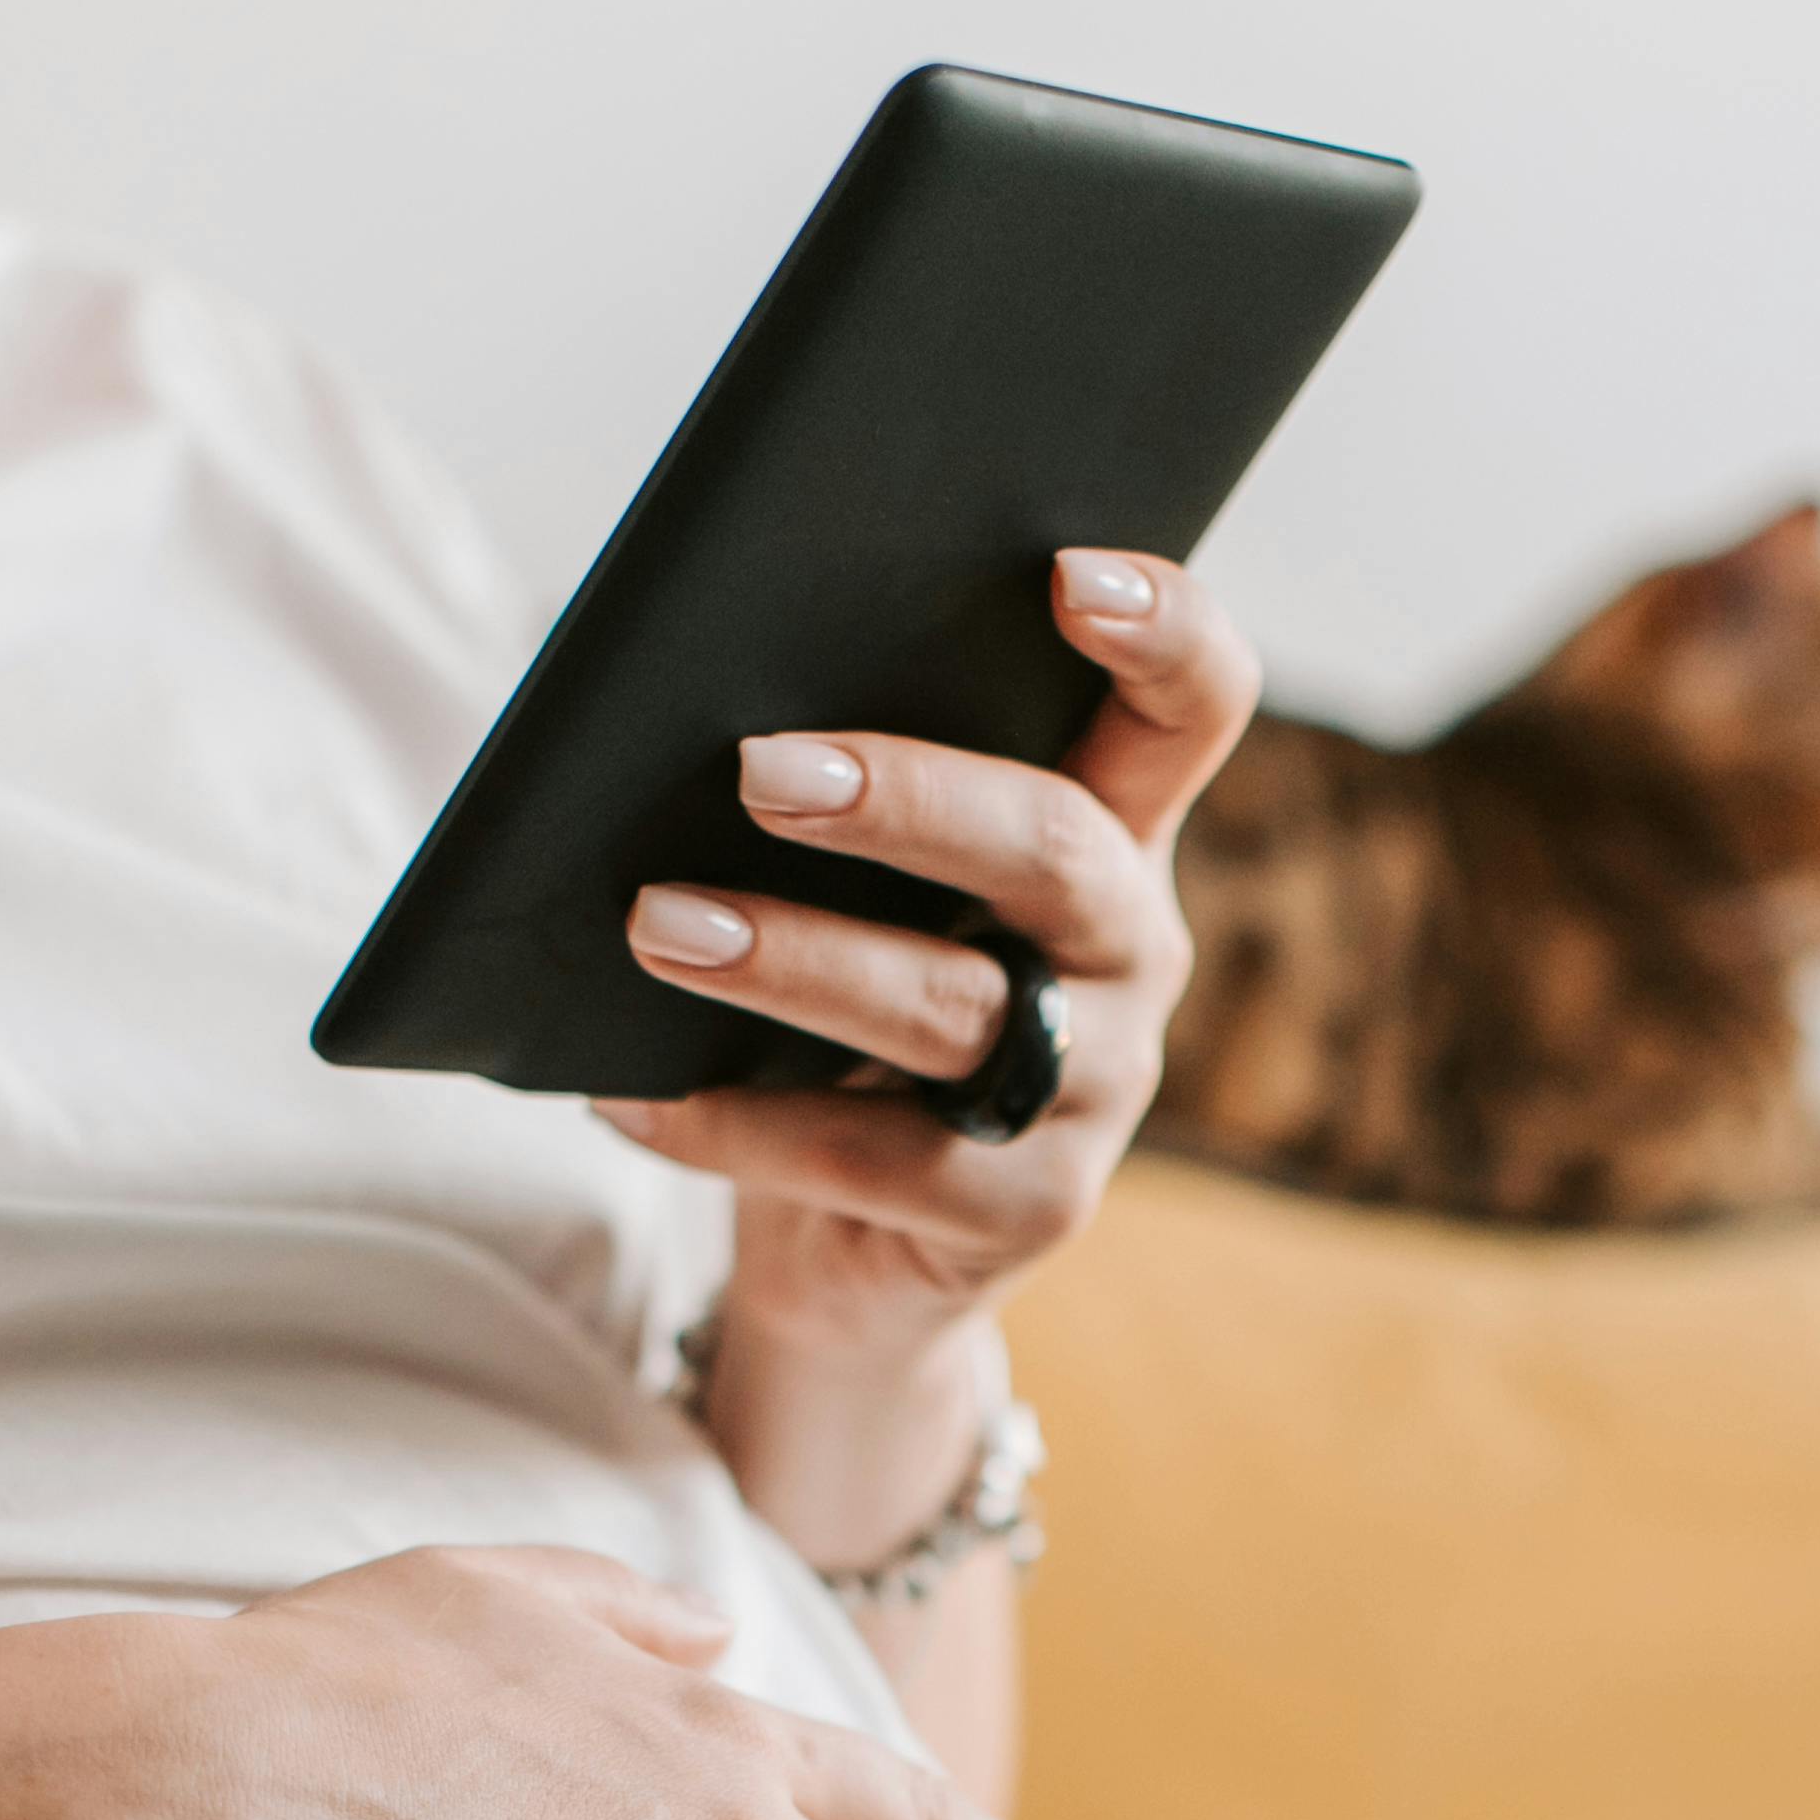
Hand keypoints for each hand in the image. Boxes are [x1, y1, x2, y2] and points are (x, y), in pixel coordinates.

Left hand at [600, 547, 1259, 1368]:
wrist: (857, 1247)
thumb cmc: (842, 1017)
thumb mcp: (860, 893)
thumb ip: (838, 798)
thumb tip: (681, 699)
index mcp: (1111, 829)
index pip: (1190, 705)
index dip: (1162, 630)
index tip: (1068, 572)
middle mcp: (1130, 949)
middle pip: (1055, 847)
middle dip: (906, 798)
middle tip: (758, 767)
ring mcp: (1095, 1087)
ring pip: (955, 1008)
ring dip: (793, 959)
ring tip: (658, 924)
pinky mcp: (1031, 1208)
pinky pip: (874, 1160)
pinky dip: (733, 1123)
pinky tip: (629, 1094)